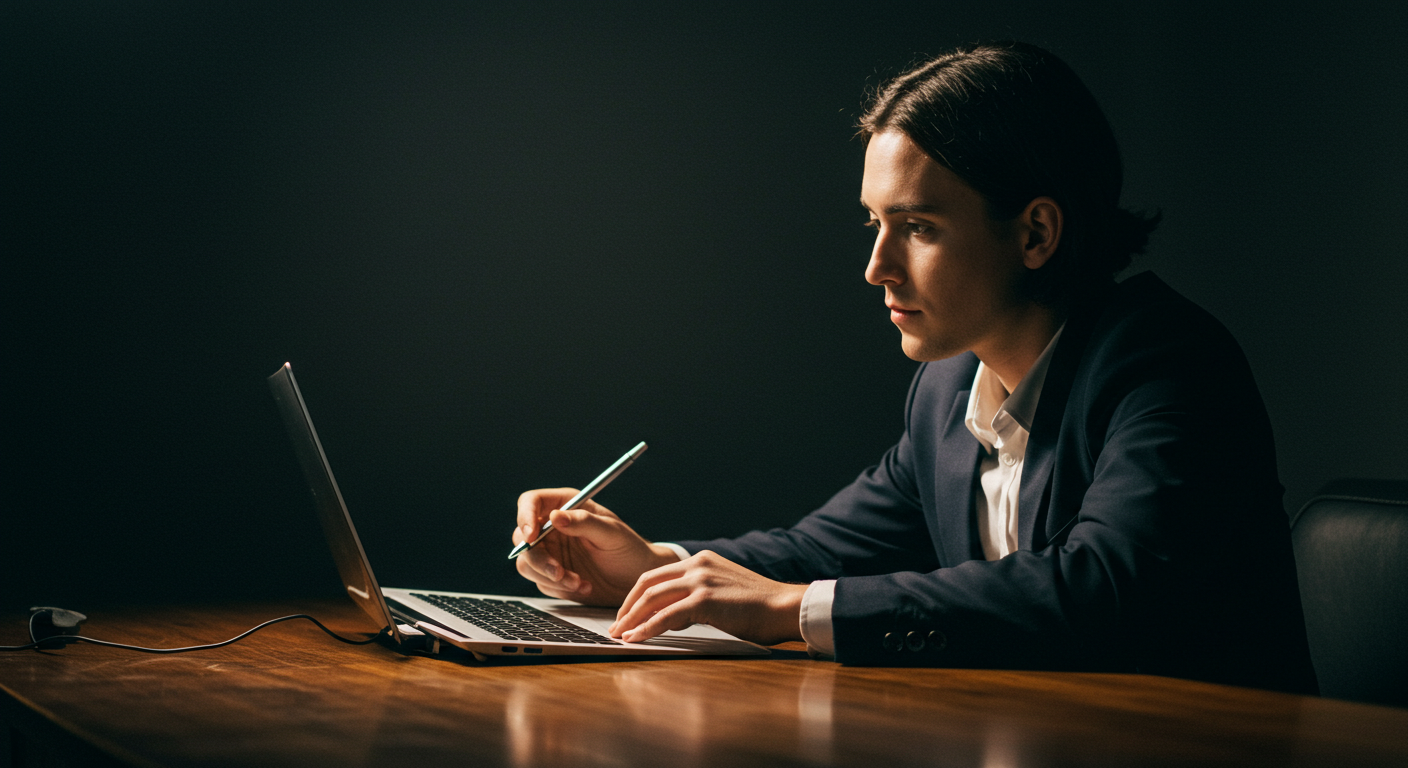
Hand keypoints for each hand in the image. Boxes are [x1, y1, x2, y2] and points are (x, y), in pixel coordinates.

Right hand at [513, 488, 678, 606]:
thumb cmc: (629, 549)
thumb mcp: (611, 533)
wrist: (636, 579)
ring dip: (549, 576)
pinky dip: (560, 588)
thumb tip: (555, 517)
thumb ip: (583, 523)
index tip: (531, 537)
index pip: (531, 502)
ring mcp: (550, 552)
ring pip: (527, 563)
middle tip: (560, 573)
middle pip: (521, 537)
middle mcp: (552, 527)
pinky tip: (584, 586)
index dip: (524, 516)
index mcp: (566, 505)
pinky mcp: (551, 574)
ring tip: (579, 581)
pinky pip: (541, 582)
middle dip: (538, 558)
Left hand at [608, 550, 807, 645]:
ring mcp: (700, 581)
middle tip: (616, 626)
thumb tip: (670, 616)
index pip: (657, 575)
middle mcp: (697, 565)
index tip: (626, 613)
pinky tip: (636, 639)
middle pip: (647, 583)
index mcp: (701, 561)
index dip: (636, 595)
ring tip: (620, 635)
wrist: (785, 607)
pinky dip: (646, 628)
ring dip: (631, 618)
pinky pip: (666, 616)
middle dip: (627, 606)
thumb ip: (696, 597)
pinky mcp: (704, 600)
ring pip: (652, 598)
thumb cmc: (759, 606)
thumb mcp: (722, 591)